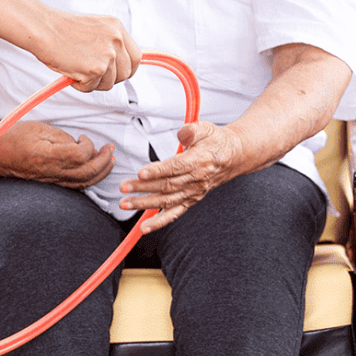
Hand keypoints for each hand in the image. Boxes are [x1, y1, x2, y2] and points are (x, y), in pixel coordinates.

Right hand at [0, 120, 113, 189]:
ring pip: (83, 184)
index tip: (83, 136)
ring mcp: (51, 181)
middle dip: (104, 162)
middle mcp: (50, 172)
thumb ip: (64, 138)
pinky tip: (95, 170)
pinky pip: (75, 186)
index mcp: (47, 156)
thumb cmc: (18, 135)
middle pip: (86, 174)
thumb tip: (83, 148)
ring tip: (109, 160)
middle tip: (110, 149)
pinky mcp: (51, 184)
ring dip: (100, 172)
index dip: (88, 145)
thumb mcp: (41, 128)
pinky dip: (89, 179)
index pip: (79, 156)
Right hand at [38, 12, 140, 91]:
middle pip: (126, 73)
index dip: (127, 69)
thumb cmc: (61, 29)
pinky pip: (92, 88)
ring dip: (93, 82)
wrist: (43, 28)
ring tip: (77, 68)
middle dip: (109, 79)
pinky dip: (80, 85)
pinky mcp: (95, 69)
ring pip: (109, 83)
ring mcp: (107, 54)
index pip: (136, 57)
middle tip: (92, 73)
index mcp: (116, 28)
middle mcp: (116, 40)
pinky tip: (71, 70)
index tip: (116, 73)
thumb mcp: (94, 28)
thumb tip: (117, 65)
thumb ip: (109, 43)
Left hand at [118, 121, 244, 232]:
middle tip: (124, 188)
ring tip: (126, 204)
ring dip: (145, 204)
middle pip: (166, 186)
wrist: (232, 157)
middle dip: (143, 188)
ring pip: (166, 201)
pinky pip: (174, 214)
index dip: (158, 171)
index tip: (141, 173)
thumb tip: (181, 133)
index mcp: (198, 161)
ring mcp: (193, 192)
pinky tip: (144, 227)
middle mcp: (196, 180)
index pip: (176, 168)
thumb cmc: (215, 142)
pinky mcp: (190, 200)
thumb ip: (192, 130)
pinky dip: (159, 222)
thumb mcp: (206, 128)